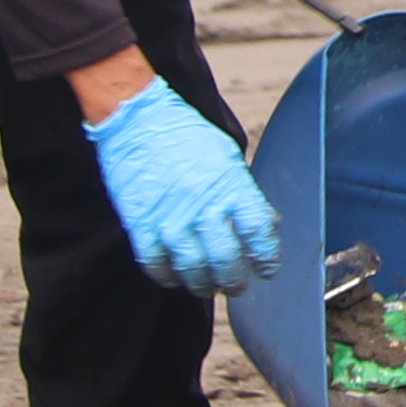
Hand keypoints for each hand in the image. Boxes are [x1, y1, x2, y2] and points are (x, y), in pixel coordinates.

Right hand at [87, 86, 279, 291]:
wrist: (138, 119)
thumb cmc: (187, 136)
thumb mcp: (227, 157)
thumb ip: (243, 192)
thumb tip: (265, 225)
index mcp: (230, 185)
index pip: (258, 231)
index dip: (266, 256)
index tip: (267, 268)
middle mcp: (202, 205)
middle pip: (226, 258)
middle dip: (235, 279)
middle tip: (237, 285)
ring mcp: (169, 217)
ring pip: (191, 267)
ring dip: (203, 284)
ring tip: (209, 287)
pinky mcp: (140, 223)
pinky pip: (155, 262)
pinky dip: (166, 276)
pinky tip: (174, 278)